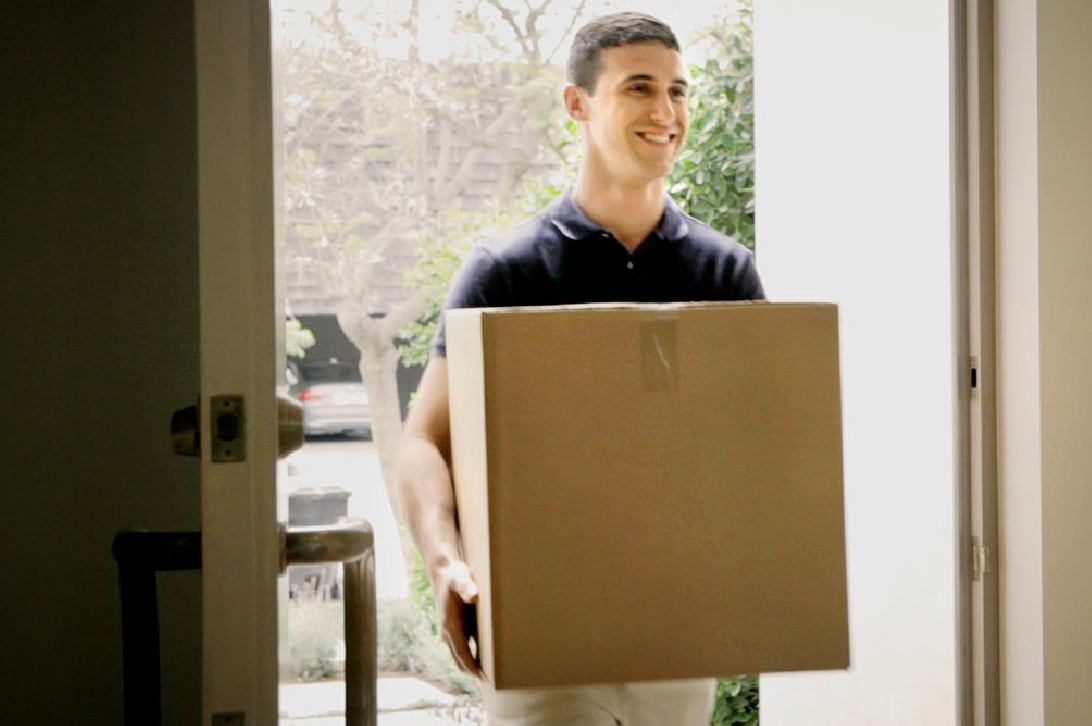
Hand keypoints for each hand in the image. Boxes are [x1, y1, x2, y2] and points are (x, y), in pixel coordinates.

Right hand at [433, 559, 482, 676]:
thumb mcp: (462, 578)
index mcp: (450, 624)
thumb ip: (467, 587)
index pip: (461, 652)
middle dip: (471, 670)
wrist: (442, 571)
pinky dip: (469, 654)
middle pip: (458, 659)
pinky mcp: (453, 626)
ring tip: (487, 671)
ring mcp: (449, 630)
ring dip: (469, 664)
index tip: (482, 677)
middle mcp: (447, 631)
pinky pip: (461, 646)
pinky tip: (483, 654)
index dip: (471, 666)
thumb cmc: (454, 575)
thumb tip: (474, 596)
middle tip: (490, 679)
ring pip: (458, 654)